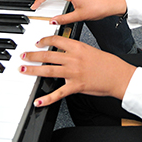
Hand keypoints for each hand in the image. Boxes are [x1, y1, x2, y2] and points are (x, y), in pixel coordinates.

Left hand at [20, 36, 135, 105]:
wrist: (118, 75)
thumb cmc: (108, 63)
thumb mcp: (90, 50)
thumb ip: (76, 50)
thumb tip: (65, 50)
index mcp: (78, 47)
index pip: (57, 40)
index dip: (44, 40)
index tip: (38, 42)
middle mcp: (73, 58)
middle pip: (48, 55)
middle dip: (33, 55)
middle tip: (24, 55)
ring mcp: (73, 73)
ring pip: (48, 70)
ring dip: (33, 70)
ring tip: (23, 69)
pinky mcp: (76, 86)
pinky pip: (58, 93)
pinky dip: (47, 98)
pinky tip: (38, 101)